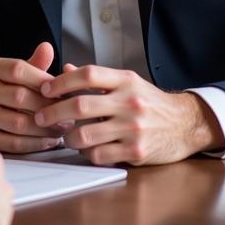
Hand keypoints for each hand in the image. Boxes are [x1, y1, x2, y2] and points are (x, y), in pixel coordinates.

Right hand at [0, 42, 65, 152]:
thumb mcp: (9, 71)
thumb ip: (32, 63)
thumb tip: (48, 48)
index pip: (18, 69)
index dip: (42, 79)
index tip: (61, 89)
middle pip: (20, 97)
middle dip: (49, 106)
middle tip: (68, 111)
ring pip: (19, 123)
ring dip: (46, 128)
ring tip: (63, 128)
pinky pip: (14, 143)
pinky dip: (35, 144)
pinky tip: (49, 141)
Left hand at [33, 63, 224, 165]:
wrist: (184, 124)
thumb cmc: (149, 101)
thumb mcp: (126, 82)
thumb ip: (96, 78)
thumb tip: (65, 70)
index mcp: (125, 80)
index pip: (88, 75)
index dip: (62, 81)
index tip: (45, 89)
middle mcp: (129, 102)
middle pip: (81, 105)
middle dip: (54, 112)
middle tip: (40, 116)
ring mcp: (133, 128)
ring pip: (86, 134)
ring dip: (68, 137)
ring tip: (64, 135)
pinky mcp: (136, 152)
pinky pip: (100, 155)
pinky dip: (87, 153)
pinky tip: (86, 149)